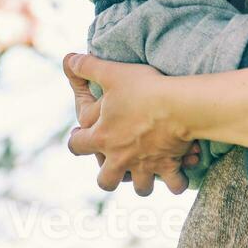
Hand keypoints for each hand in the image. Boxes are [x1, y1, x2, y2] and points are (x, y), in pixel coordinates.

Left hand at [63, 52, 198, 194]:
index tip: (78, 137)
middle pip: (106, 181)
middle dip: (109, 176)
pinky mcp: (169, 166)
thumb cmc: (144, 89)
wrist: (178, 104)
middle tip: (116, 166)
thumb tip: (68, 59)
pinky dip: (177, 182)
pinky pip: (175, 185)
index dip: (75, 140)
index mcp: (102, 137)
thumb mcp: (112, 73)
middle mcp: (120, 158)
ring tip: (147, 173)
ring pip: (141, 188)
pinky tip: (179, 174)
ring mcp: (145, 166)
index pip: (76, 146)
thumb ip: (88, 67)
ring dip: (144, 183)